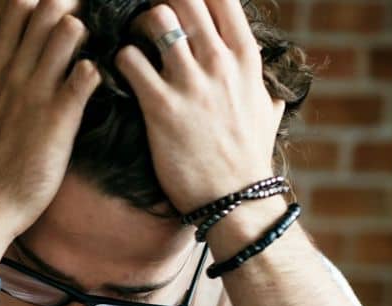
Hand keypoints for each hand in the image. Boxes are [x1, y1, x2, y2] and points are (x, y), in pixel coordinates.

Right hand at [0, 0, 100, 260]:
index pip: (17, 10)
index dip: (42, 6)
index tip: (58, 20)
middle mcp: (14, 73)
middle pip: (47, 10)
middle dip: (71, 12)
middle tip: (85, 33)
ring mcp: (36, 92)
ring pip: (69, 31)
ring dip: (86, 40)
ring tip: (88, 61)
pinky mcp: (59, 117)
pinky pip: (88, 73)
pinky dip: (98, 73)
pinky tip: (98, 88)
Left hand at [115, 0, 284, 214]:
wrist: (235, 199)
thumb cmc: (248, 158)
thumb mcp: (267, 112)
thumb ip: (263, 87)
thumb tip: (271, 81)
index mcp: (246, 59)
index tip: (180, 9)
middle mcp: (219, 62)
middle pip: (185, 0)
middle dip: (163, 5)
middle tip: (149, 25)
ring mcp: (190, 83)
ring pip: (156, 20)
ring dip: (138, 27)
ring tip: (134, 45)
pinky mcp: (161, 106)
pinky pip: (130, 60)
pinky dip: (119, 60)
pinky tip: (120, 73)